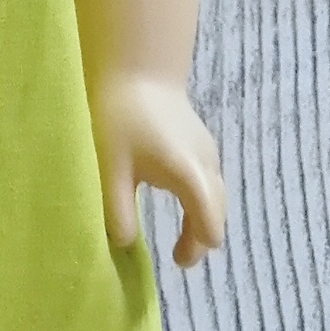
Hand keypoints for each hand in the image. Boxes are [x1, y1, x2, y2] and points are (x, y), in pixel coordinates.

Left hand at [86, 69, 225, 268]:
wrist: (136, 70)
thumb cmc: (120, 116)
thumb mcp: (112, 168)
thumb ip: (118, 209)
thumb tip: (124, 245)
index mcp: (188, 173)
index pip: (208, 221)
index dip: (197, 246)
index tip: (177, 261)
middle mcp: (207, 164)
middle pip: (217, 212)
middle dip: (201, 237)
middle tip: (177, 257)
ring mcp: (208, 153)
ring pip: (216, 197)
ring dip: (203, 220)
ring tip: (180, 242)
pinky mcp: (202, 145)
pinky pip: (211, 183)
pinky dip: (202, 203)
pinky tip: (182, 209)